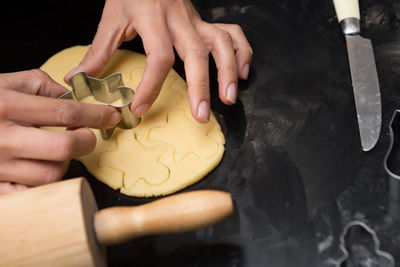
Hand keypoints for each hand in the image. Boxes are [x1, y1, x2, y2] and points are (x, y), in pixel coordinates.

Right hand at [0, 70, 120, 193]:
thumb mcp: (2, 82)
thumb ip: (38, 84)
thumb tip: (72, 95)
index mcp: (4, 106)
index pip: (66, 113)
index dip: (96, 115)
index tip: (111, 116)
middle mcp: (1, 138)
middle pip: (64, 148)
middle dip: (85, 142)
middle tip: (85, 136)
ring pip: (51, 175)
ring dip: (63, 163)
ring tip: (53, 152)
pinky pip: (30, 194)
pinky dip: (41, 184)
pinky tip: (36, 169)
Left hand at [64, 0, 252, 122]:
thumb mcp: (111, 18)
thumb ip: (98, 50)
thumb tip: (77, 79)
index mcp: (153, 18)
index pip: (159, 56)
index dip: (151, 85)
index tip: (140, 108)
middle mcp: (180, 20)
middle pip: (196, 54)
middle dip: (200, 87)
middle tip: (201, 116)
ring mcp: (197, 21)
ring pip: (221, 44)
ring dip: (228, 72)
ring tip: (228, 99)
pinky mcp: (207, 22)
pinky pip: (232, 34)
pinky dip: (242, 53)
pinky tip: (242, 74)